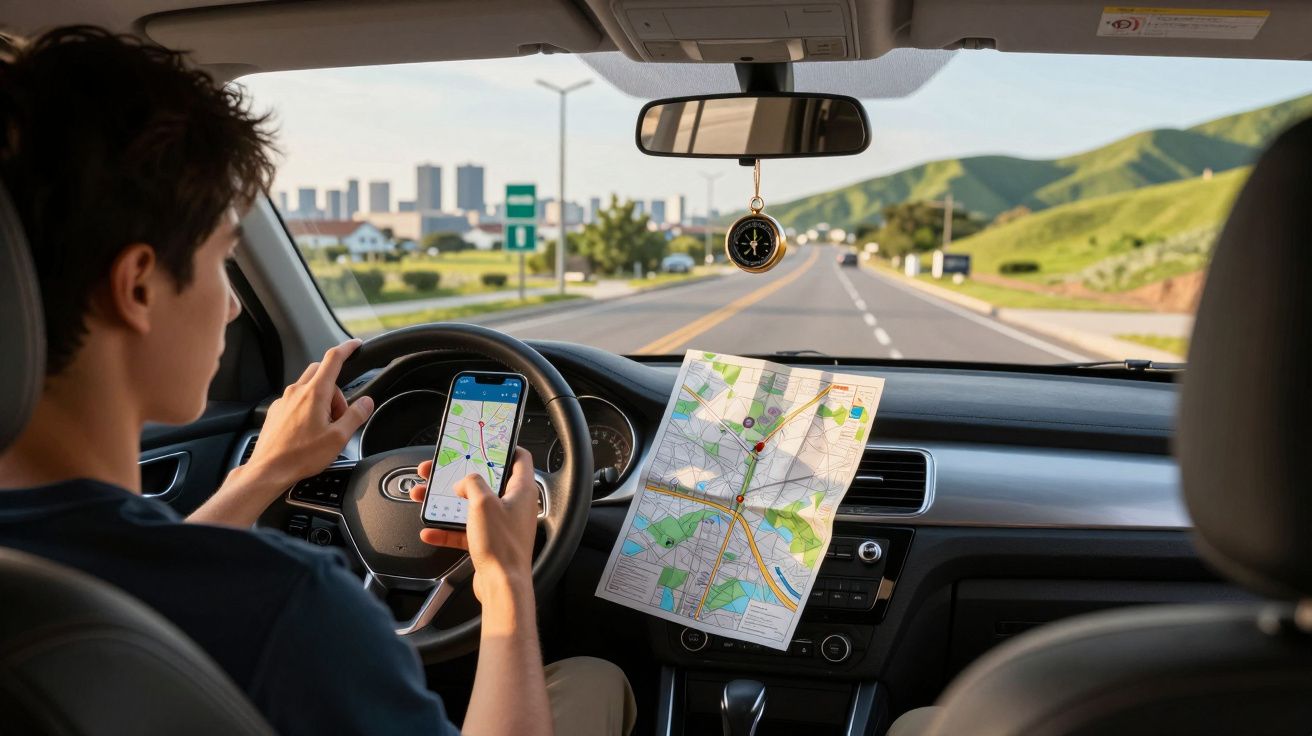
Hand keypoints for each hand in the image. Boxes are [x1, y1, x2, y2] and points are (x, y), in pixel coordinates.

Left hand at [245, 339, 374, 489]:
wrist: (269, 470)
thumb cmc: (300, 456)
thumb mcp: (338, 438)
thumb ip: (356, 415)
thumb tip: (366, 402)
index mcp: (314, 393)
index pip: (333, 359)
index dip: (347, 348)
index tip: (355, 345)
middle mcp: (297, 392)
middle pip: (321, 373)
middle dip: (336, 387)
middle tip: (340, 412)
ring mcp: (284, 401)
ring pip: (309, 387)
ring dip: (322, 400)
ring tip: (324, 427)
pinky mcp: (276, 411)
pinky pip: (297, 400)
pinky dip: (308, 408)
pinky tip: (309, 431)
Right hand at [409, 448, 538, 601]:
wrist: (502, 585)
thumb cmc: (502, 546)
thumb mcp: (482, 503)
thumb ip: (472, 483)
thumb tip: (465, 481)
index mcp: (521, 490)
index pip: (519, 458)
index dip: (503, 447)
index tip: (485, 443)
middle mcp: (514, 505)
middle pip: (485, 481)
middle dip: (459, 475)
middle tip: (439, 470)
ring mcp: (501, 524)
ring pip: (471, 506)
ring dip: (447, 502)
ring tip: (424, 496)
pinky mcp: (490, 542)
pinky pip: (465, 530)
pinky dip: (447, 529)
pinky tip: (429, 531)